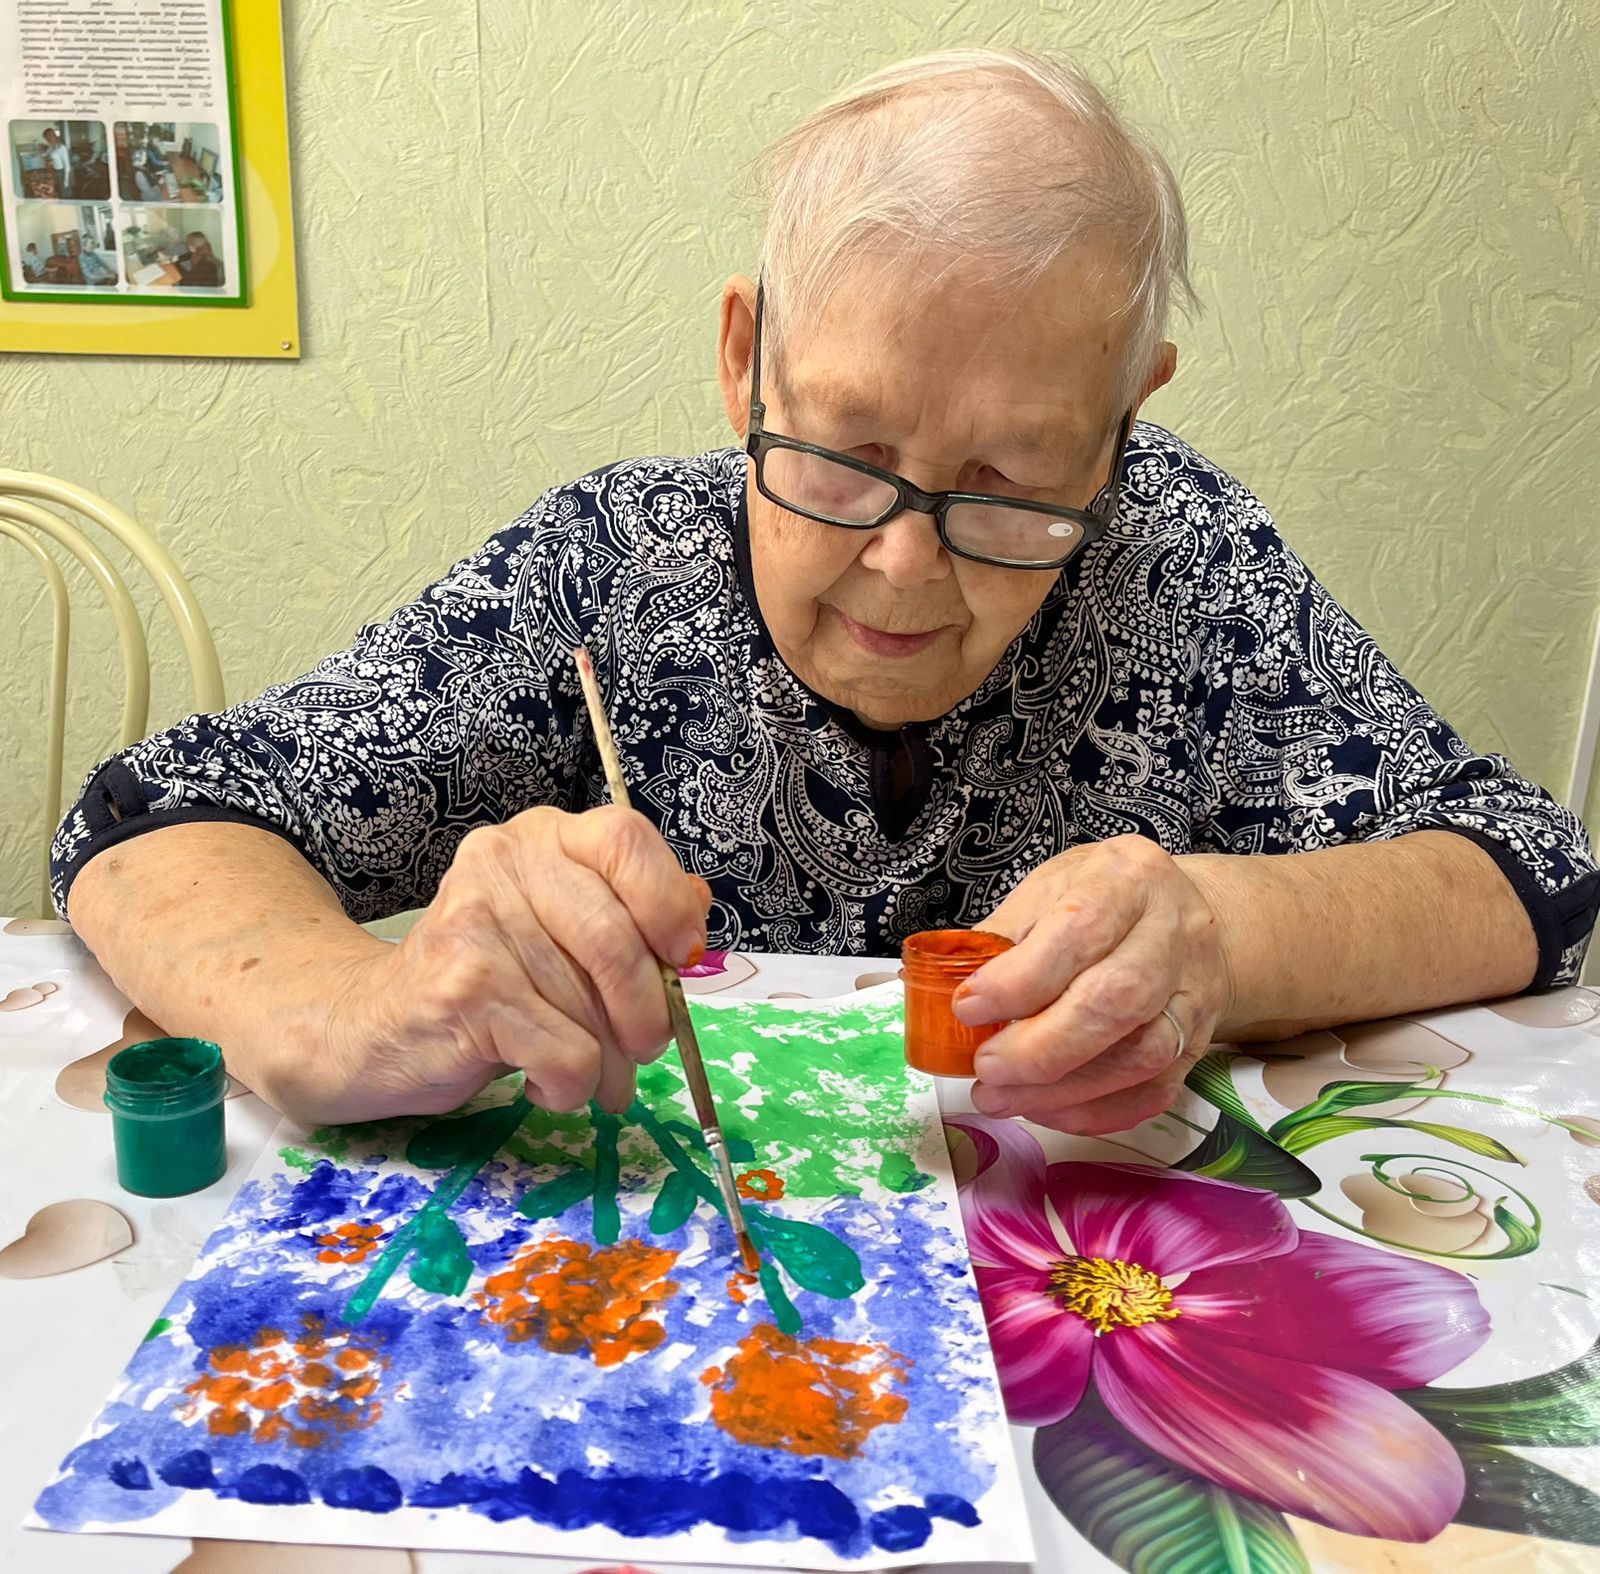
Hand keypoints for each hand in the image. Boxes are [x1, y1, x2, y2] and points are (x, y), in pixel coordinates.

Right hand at [316, 805, 709, 1122]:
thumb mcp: (562, 931)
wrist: (375, 1025)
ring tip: (596, 1079)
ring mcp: (477, 920)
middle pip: (619, 938)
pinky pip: (565, 1052)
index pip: (626, 839)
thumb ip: (632, 912)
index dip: (669, 902)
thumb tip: (698, 908)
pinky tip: (545, 1083)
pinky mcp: (462, 987)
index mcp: (544, 837)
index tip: (683, 956)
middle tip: (647, 1050)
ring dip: (612, 1063)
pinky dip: (571, 1086)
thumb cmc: (491, 979)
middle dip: (650, 1012)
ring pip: (593, 1007)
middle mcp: (505, 861)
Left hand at [952, 835, 1232, 1133]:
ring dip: (1061, 1090)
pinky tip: (1048, 1109)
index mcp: (1128, 878)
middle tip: (986, 1068)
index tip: (969, 1007)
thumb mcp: (1049, 889)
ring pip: (1140, 1056)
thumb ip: (1003, 937)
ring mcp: (1195, 991)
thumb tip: (945, 991)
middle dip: (1040, 1047)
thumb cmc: (1102, 899)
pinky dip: (1095, 1111)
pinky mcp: (1199, 1043)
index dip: (1020, 980)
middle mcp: (1174, 932)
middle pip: (1116, 1000)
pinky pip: (1154, 1091)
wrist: (1178, 915)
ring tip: (1003, 1096)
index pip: (1080, 930)